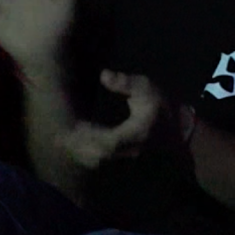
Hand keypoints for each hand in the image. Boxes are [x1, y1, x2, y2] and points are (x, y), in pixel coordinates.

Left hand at [61, 70, 177, 170]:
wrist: (175, 127)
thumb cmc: (160, 104)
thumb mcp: (146, 88)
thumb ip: (125, 83)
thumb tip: (104, 75)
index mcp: (135, 133)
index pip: (109, 142)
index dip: (89, 136)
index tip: (73, 126)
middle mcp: (128, 148)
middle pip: (98, 155)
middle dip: (77, 145)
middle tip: (59, 133)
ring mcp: (124, 153)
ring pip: (96, 159)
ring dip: (78, 150)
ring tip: (61, 137)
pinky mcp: (119, 154)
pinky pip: (98, 157)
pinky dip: (84, 150)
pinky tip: (73, 139)